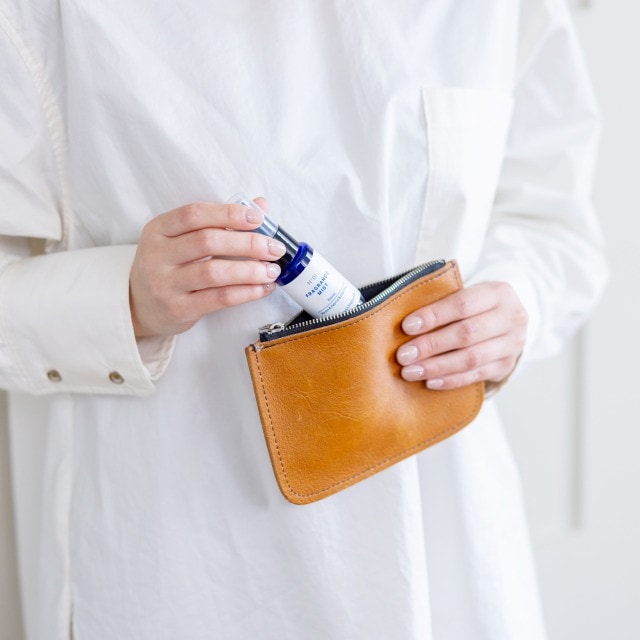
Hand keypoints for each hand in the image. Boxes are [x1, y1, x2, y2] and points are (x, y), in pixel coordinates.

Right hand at [129, 200, 284, 337]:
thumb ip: (220, 221)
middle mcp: (158, 255)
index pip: (195, 214)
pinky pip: (218, 299)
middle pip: (207, 242)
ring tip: (272, 270)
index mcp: (159, 229)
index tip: (258, 218)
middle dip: (248, 243)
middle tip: (274, 248)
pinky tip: (262, 288)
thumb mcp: (182, 239)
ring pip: (214, 272)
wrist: (139, 306)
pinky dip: (246, 293)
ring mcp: (165, 284)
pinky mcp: (178, 309)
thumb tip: (261, 205)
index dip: (229, 214)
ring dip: (250, 271)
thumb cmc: (169, 267)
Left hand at [395, 281, 527, 389]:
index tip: (407, 326)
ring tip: (410, 371)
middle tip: (403, 355)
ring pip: (471, 358)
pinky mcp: (506, 366)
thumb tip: (406, 323)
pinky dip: (451, 380)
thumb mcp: (466, 294)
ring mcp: (512, 344)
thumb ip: (442, 303)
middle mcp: (511, 318)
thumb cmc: (475, 306)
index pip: (463, 303)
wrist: (508, 322)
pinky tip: (429, 382)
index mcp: (498, 293)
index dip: (434, 315)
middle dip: (431, 345)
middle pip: (467, 333)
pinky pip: (476, 376)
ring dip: (437, 366)